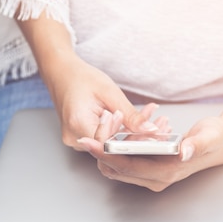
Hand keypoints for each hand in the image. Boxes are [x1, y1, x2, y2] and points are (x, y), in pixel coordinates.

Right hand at [43, 55, 166, 148]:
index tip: (152, 131)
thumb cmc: (81, 78)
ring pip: (111, 145)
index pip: (110, 143)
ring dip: (132, 135)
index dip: (133, 140)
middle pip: (112, 147)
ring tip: (152, 120)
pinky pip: (106, 141)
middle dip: (137, 137)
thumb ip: (130, 114)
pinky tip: (136, 123)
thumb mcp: (109, 92)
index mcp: (77, 123)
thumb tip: (150, 130)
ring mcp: (78, 141)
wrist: (62, 74)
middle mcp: (75, 138)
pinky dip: (122, 133)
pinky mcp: (83, 140)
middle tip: (160, 124)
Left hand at [77, 113, 222, 191]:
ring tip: (104, 125)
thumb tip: (182, 152)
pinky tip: (116, 129)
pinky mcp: (149, 168)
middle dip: (101, 151)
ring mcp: (152, 175)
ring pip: (118, 166)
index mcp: (167, 172)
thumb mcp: (209, 137)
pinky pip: (125, 161)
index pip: (129, 166)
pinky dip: (117, 147)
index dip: (108, 155)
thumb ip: (195, 144)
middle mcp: (156, 178)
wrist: (220, 142)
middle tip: (91, 131)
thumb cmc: (215, 138)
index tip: (91, 142)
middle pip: (118, 169)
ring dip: (107, 149)